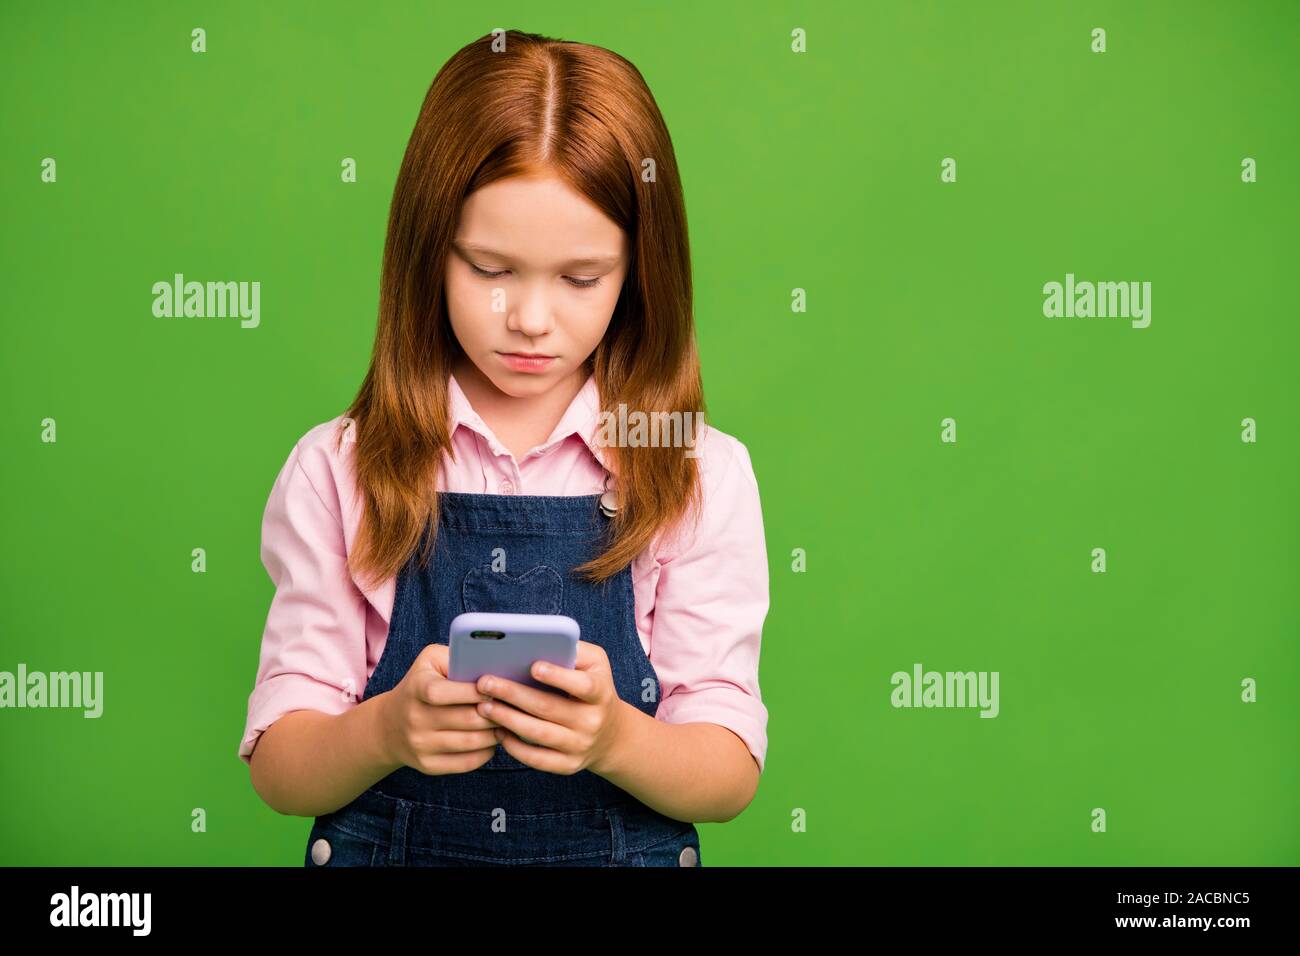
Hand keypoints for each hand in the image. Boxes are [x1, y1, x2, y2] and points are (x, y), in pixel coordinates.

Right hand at [379, 642, 504, 775]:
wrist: (390, 725)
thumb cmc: (422, 684)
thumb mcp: (430, 661)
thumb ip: (457, 655)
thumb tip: (491, 666)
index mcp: (416, 688)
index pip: (445, 692)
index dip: (474, 692)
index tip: (496, 688)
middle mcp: (415, 718)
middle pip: (467, 719)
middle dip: (496, 713)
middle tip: (514, 707)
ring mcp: (420, 745)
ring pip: (471, 742)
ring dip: (496, 733)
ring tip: (508, 722)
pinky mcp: (428, 765)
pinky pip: (467, 762)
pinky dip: (487, 752)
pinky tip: (494, 740)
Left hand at [474, 640, 627, 775]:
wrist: (610, 734)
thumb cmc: (593, 687)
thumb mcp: (595, 664)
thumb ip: (574, 650)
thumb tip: (540, 641)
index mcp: (601, 692)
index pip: (583, 685)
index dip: (558, 676)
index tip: (533, 666)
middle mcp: (592, 721)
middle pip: (549, 708)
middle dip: (513, 694)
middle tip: (484, 683)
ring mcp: (580, 745)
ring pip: (538, 733)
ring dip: (507, 719)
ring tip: (483, 706)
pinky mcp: (568, 765)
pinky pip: (537, 759)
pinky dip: (514, 746)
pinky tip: (498, 731)